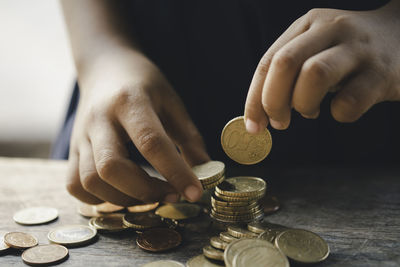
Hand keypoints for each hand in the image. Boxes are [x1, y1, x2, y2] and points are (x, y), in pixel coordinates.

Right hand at [66, 48, 208, 205]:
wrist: (106, 67)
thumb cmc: (143, 84)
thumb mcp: (172, 101)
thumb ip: (189, 137)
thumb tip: (205, 171)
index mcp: (130, 101)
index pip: (151, 142)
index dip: (175, 172)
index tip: (195, 192)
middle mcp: (99, 119)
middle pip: (111, 167)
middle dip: (145, 191)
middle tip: (171, 195)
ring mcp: (80, 135)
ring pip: (90, 180)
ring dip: (124, 199)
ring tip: (151, 195)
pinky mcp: (72, 147)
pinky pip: (75, 185)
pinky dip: (99, 199)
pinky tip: (123, 193)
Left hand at [244, 1, 399, 131]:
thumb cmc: (348, 53)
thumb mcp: (316, 48)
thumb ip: (289, 73)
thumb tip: (260, 114)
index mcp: (308, 25)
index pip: (269, 61)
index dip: (254, 98)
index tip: (253, 125)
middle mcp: (331, 29)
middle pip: (285, 63)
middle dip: (272, 101)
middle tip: (278, 123)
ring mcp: (358, 49)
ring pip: (315, 75)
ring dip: (303, 104)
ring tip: (310, 112)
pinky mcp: (382, 73)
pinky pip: (349, 101)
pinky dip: (339, 114)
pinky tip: (342, 109)